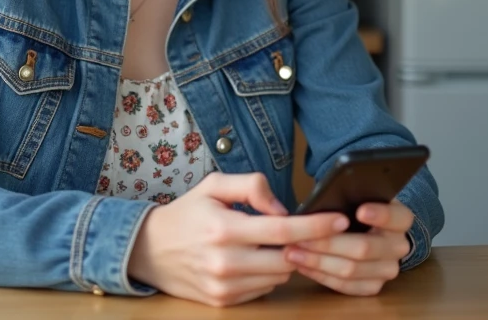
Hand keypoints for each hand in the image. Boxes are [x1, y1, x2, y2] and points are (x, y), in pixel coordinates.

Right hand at [127, 172, 346, 306]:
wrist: (148, 250)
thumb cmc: (186, 213)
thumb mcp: (213, 185)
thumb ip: (251, 187)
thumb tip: (282, 208)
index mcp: (225, 228)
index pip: (283, 231)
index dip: (316, 226)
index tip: (340, 220)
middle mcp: (226, 261)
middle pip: (287, 258)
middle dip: (300, 245)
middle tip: (299, 231)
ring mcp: (225, 286)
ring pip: (278, 277)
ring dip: (283, 260)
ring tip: (268, 244)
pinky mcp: (223, 302)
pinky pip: (263, 290)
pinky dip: (266, 275)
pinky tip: (252, 260)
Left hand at [283, 200, 413, 295]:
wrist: (366, 230)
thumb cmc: (354, 208)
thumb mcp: (357, 195)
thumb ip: (349, 195)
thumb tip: (326, 200)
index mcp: (401, 219)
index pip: (397, 217)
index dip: (380, 215)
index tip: (360, 211)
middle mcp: (399, 246)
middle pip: (364, 248)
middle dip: (328, 243)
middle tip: (301, 237)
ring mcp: (388, 269)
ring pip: (351, 270)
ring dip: (318, 261)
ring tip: (292, 251)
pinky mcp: (374, 286)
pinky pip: (346, 286)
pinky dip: (321, 276)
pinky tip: (302, 265)